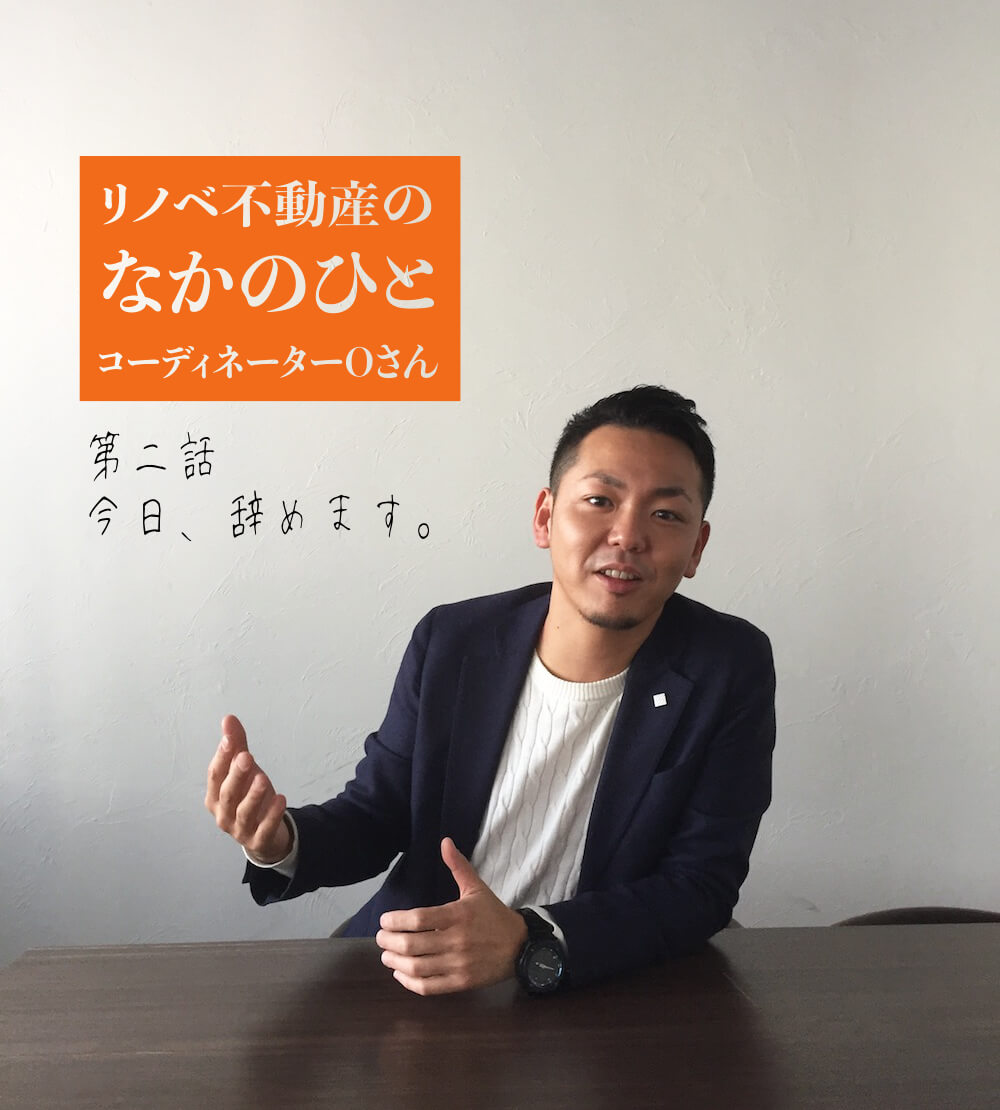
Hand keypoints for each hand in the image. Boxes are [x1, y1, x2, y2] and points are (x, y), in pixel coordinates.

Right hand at [205, 714, 289, 863]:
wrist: (262, 834)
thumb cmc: (248, 797)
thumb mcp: (244, 771)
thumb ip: (236, 746)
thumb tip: (228, 718)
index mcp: (215, 796)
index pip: (215, 775)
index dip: (221, 757)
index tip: (229, 739)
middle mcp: (223, 814)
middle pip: (228, 794)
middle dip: (236, 775)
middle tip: (247, 757)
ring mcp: (240, 829)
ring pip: (244, 812)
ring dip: (253, 795)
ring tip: (263, 778)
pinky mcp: (258, 840)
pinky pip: (264, 829)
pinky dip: (272, 816)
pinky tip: (281, 799)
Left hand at [376, 837, 528, 994]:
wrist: (520, 946)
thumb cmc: (494, 915)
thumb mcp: (477, 888)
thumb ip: (458, 866)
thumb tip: (445, 841)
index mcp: (458, 915)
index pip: (418, 919)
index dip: (396, 921)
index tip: (384, 920)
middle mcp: (457, 941)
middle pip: (412, 945)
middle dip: (389, 942)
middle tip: (381, 937)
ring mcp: (459, 964)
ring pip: (417, 968)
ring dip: (395, 963)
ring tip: (387, 956)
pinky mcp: (461, 983)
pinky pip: (428, 987)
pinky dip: (409, 983)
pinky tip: (400, 975)